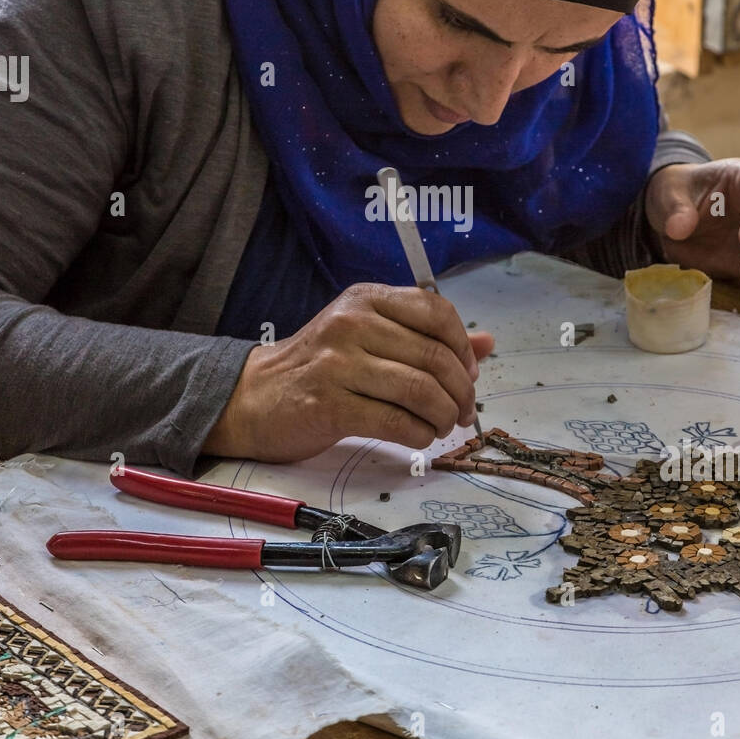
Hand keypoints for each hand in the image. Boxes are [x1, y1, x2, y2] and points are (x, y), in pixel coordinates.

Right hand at [204, 282, 494, 462]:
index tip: (468, 374)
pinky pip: (394, 422)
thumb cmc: (319, 368)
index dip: (463, 347)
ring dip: (443, 416)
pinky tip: (419, 439)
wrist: (253, 397)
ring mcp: (338, 364)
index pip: (436, 312)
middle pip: (433, 357)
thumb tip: (487, 343)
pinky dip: (419, 435)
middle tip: (464, 412)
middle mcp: (352, 323)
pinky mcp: (329, 405)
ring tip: (443, 426)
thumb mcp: (369, 337)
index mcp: (365, 299)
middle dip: (461, 391)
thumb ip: (426, 337)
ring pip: (419, 390)